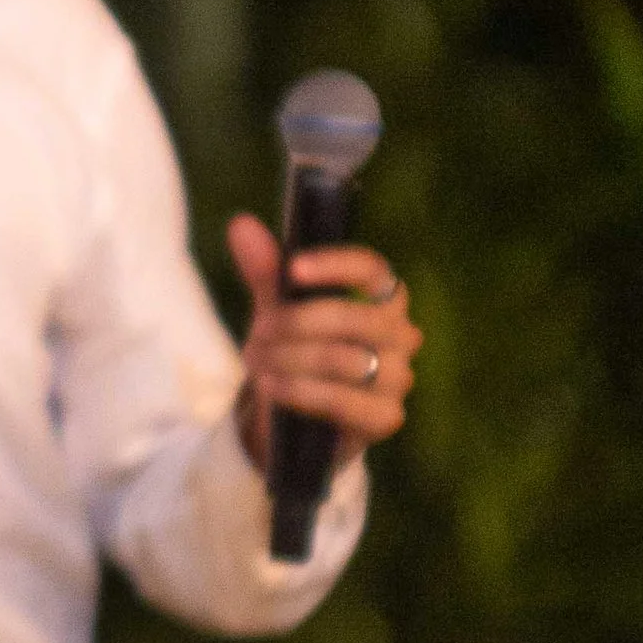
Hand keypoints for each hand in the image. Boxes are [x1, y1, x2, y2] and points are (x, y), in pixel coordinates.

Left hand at [228, 214, 421, 472]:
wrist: (294, 416)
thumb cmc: (294, 350)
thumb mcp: (275, 308)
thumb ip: (264, 271)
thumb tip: (241, 225)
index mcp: (383, 298)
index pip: (373, 271)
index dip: (336, 266)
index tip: (293, 269)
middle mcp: (401, 335)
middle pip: (355, 318)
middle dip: (296, 322)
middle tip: (258, 330)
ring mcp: (398, 378)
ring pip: (344, 360)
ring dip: (289, 358)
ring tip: (254, 360)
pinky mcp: (386, 417)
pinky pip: (343, 401)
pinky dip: (299, 391)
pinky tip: (271, 386)